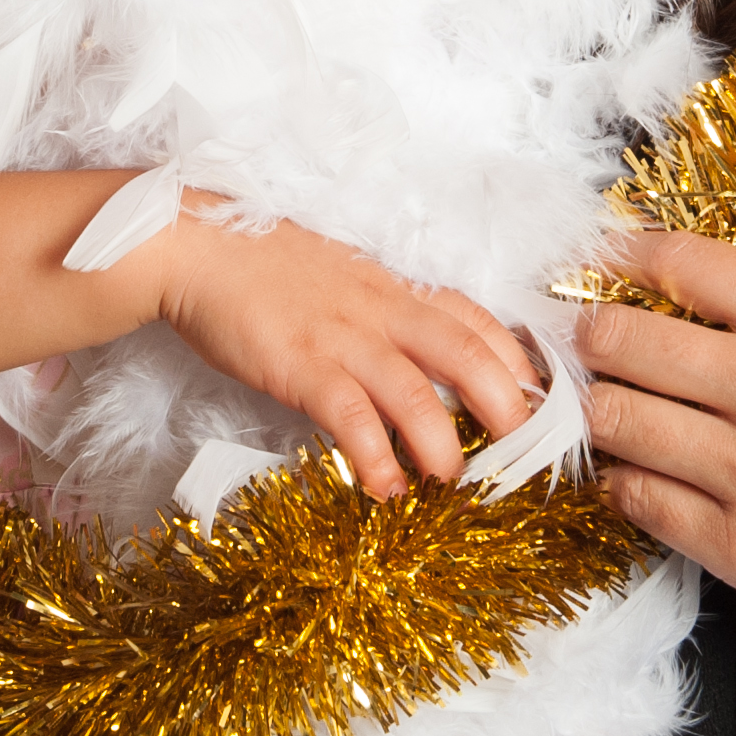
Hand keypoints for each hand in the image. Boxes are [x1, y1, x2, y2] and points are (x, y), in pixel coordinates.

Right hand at [149, 214, 546, 498]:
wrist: (197, 247)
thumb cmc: (265, 264)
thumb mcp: (342, 275)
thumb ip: (383, 309)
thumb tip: (416, 355)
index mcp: (394, 286)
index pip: (475, 318)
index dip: (515, 359)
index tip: (538, 398)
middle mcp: (381, 309)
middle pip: (467, 353)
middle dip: (505, 404)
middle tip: (522, 450)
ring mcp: (343, 336)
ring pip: (417, 393)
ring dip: (442, 443)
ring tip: (451, 480)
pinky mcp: (301, 364)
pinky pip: (350, 417)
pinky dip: (374, 456)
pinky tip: (383, 488)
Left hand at [578, 228, 735, 677]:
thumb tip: (679, 309)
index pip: (677, 261)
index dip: (616, 259)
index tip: (591, 266)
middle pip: (619, 338)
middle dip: (591, 340)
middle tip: (584, 348)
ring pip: (615, 420)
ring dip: (602, 414)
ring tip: (612, 413)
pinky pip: (636, 499)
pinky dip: (626, 482)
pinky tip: (641, 475)